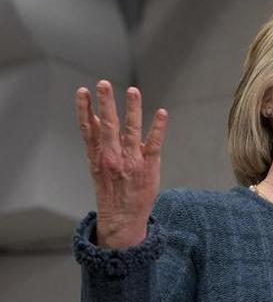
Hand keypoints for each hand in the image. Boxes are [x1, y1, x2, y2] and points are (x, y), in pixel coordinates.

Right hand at [75, 81, 167, 247]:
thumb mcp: (97, 165)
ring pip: (130, 131)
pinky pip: (154, 144)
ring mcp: (131, 161)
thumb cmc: (111, 188)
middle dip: (106, 104)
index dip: (84, 109)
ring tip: (132, 90)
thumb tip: (95, 118)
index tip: (82, 91)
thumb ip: (97, 142)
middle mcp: (112, 156)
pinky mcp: (149, 166)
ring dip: (132, 110)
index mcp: (98, 156)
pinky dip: (158, 128)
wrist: (122, 217)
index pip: (88, 128)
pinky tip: (162, 113)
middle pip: (108, 126)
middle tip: (103, 83)